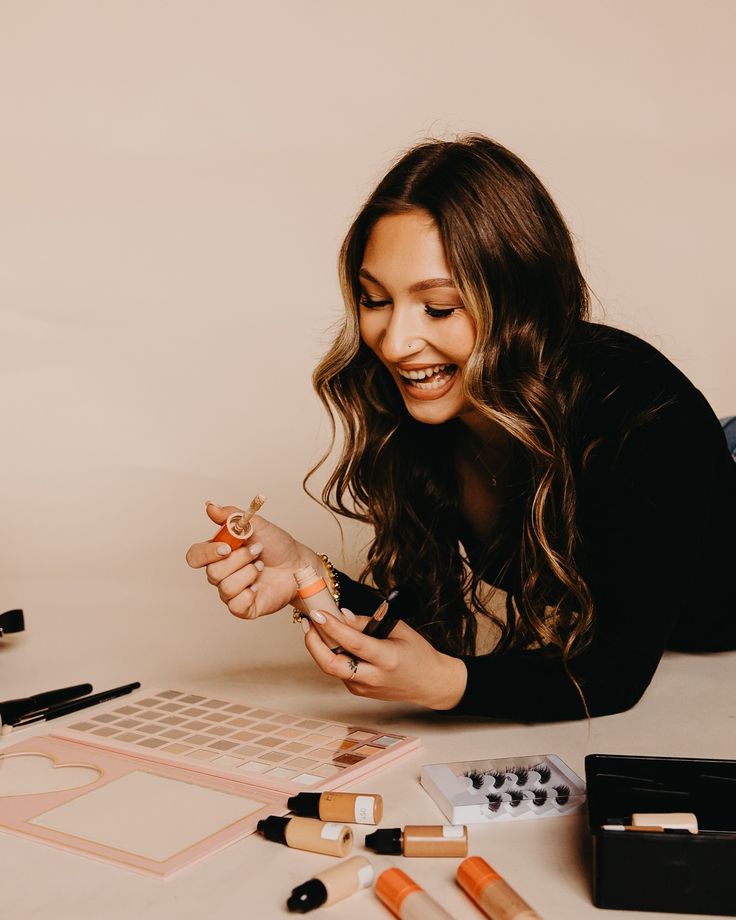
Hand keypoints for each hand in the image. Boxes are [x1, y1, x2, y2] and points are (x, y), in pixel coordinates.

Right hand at [185, 502, 319, 619]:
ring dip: (248, 574)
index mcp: (219, 552)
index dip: (206, 553)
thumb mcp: (256, 524)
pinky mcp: (243, 608)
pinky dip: (250, 595)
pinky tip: (259, 587)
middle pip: (212, 573)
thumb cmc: (278, 546)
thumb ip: (231, 516)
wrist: (298, 564)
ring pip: (226, 588)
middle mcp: (222, 573)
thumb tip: (210, 506)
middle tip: (257, 551)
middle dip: (239, 560)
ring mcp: (231, 592)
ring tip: (260, 567)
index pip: (195, 556)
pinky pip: (236, 606)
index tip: (227, 548)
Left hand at [300, 610, 467, 709]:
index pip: (353, 643)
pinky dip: (332, 655)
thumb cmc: (417, 653)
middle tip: (307, 624)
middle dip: (313, 644)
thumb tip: (342, 616)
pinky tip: (331, 641)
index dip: (333, 628)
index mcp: (387, 659)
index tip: (318, 613)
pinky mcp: (359, 692)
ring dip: (319, 648)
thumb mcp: (399, 629)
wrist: (430, 683)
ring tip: (314, 627)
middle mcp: (374, 677)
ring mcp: (364, 688)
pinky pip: (339, 672)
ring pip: (332, 668)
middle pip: (332, 665)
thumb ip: (369, 623)